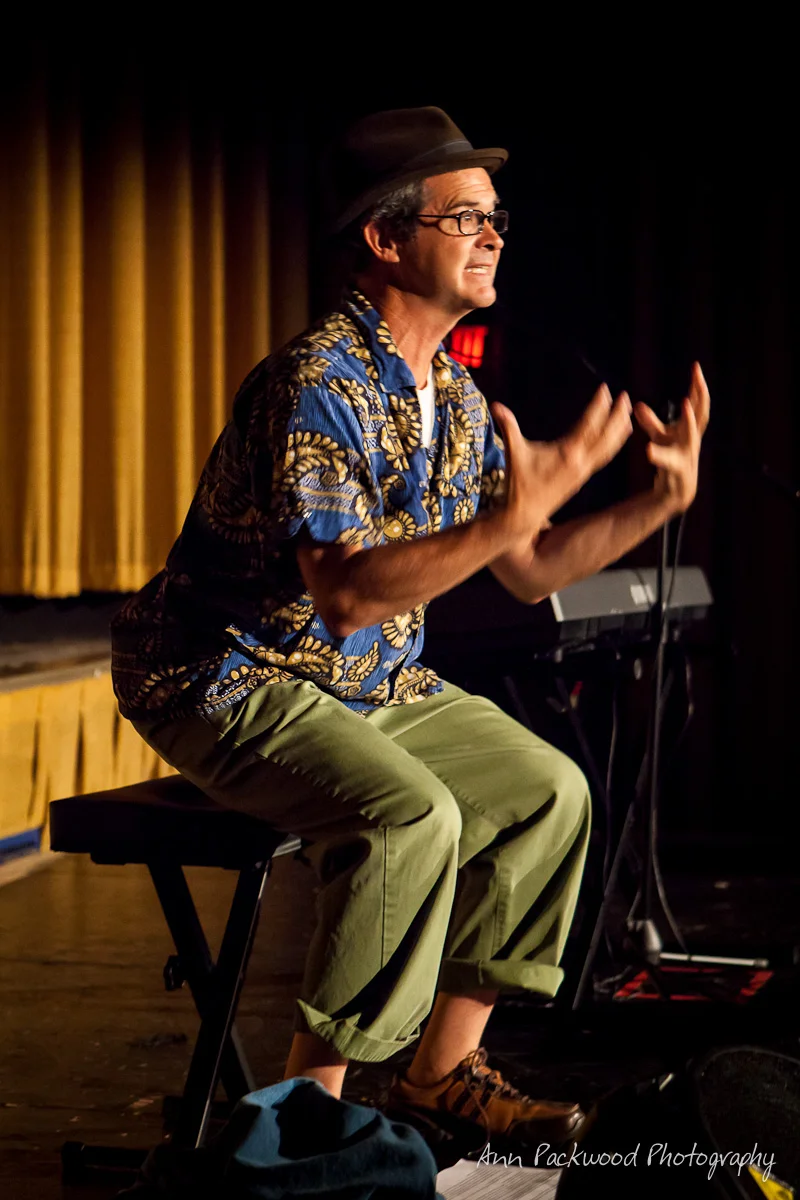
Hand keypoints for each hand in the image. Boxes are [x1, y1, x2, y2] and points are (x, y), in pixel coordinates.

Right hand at [491, 384, 633, 545]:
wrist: (525, 514)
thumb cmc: (519, 483)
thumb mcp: (514, 452)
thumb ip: (508, 427)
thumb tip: (495, 404)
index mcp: (568, 453)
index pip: (589, 424)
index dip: (599, 406)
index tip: (606, 389)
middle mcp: (581, 462)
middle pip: (607, 436)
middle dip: (617, 415)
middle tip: (626, 397)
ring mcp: (584, 471)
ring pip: (609, 448)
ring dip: (620, 430)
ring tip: (629, 413)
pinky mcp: (583, 477)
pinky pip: (604, 457)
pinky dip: (614, 444)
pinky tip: (618, 436)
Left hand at [633, 362, 709, 513]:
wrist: (675, 491)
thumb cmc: (670, 461)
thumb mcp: (659, 438)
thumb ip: (651, 422)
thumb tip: (637, 405)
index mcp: (690, 429)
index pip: (698, 403)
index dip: (697, 386)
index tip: (696, 366)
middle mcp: (693, 439)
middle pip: (701, 414)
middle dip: (701, 396)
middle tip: (698, 378)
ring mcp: (688, 455)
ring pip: (691, 436)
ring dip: (689, 421)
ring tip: (687, 404)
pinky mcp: (678, 472)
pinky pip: (670, 462)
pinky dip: (661, 455)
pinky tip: (649, 450)